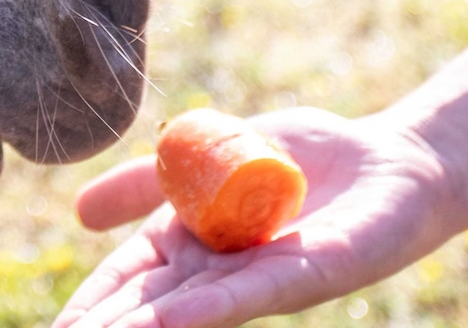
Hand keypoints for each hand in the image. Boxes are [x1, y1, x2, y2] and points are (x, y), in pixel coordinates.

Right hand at [53, 109, 459, 327]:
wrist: (386, 161)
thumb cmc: (298, 162)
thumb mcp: (203, 156)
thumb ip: (147, 184)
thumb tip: (80, 214)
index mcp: (192, 246)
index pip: (129, 281)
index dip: (94, 304)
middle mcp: (222, 272)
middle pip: (153, 305)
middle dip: (110, 327)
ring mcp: (263, 277)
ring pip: (194, 309)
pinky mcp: (311, 272)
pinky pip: (254, 292)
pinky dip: (212, 308)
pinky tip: (175, 323)